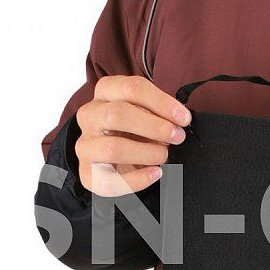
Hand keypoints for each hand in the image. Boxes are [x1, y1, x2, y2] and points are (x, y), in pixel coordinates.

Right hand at [75, 76, 191, 196]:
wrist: (114, 158)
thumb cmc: (135, 130)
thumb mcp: (146, 114)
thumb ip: (159, 113)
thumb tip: (179, 120)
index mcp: (106, 92)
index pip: (131, 88)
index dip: (161, 102)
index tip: (184, 118)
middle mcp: (90, 116)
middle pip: (117, 114)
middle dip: (154, 127)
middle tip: (177, 137)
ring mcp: (85, 145)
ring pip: (112, 148)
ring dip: (146, 153)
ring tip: (164, 155)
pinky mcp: (88, 173)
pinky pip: (109, 181)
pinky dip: (137, 180)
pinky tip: (155, 173)